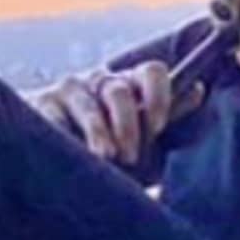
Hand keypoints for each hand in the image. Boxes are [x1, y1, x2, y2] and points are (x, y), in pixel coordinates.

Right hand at [30, 61, 186, 171]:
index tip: (157, 126)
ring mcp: (70, 90)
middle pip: (120, 91)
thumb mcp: (146, 141)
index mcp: (133, 86)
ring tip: (105, 158)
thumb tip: (197, 89)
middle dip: (128, 125)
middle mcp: (101, 82)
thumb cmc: (113, 155)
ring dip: (100, 133)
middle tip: (130, 157)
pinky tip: (72, 153)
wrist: (60, 167)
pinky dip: (67, 137)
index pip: (152, 72)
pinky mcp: (42, 105)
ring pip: (89, 106)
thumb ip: (168, 118)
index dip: (159, 96)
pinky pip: (56, 119)